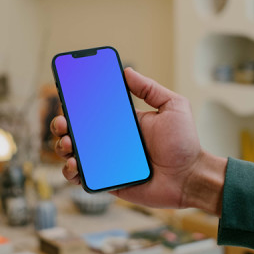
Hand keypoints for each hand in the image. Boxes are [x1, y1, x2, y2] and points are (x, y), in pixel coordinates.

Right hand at [51, 68, 226, 214]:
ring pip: (74, 154)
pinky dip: (71, 172)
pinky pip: (82, 178)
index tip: (66, 96)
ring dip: (63, 147)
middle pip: (77, 131)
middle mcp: (111, 141)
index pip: (92, 111)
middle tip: (63, 122)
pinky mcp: (107, 182)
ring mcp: (107, 162)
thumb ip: (149, 89)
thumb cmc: (184, 143)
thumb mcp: (172, 106)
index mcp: (122, 123)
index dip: (76, 104)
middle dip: (62, 125)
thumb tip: (126, 71)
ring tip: (68, 144)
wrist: (190, 177)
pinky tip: (74, 164)